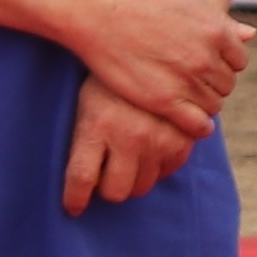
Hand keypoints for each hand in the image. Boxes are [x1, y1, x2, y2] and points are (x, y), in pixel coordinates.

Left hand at [63, 77, 198, 215]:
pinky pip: (167, 172)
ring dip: (133, 179)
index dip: (75, 199)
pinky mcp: (182, 140)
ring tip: (129, 159)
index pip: (82, 179)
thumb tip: (81, 182)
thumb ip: (84, 138)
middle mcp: (128, 137)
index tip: (74, 208)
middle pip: (115, 191)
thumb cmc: (110, 81)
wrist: (154, 49)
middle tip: (105, 175)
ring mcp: (158, 140)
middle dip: (108, 188)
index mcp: (97, 126)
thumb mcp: (87, 102)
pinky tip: (150, 149)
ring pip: (142, 186)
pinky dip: (157, 167)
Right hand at [70, 0, 253, 144]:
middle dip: (214, 84)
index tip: (209, 66)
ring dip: (204, 104)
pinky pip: (197, 123)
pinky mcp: (164, 100)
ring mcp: (186, 80)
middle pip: (227, 84)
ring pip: (214, 104)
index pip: (240, 60)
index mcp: (217, 32)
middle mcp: (206, 57)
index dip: (225, 64)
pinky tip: (196, 125)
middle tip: (194, 83)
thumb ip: (221, 20)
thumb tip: (252, 35)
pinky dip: (200, 127)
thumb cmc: (142, 2)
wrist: (100, 13)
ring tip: (188, 99)